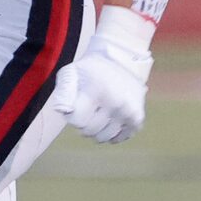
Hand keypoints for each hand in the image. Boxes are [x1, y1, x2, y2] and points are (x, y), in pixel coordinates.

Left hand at [51, 5, 154, 144]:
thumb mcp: (71, 73)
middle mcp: (116, 102)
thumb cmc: (89, 71)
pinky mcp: (137, 118)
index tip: (77, 104)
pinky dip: (112, 133)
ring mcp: (128, 111)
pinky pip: (119, 138)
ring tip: (99, 112)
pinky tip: (110, 119)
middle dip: (84, 122)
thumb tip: (63, 111)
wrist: (121, 62)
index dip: (72, 115)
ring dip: (97, 129)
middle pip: (89, 131)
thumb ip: (63, 92)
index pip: (77, 121)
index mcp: (97, 90)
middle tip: (89, 106)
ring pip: (104, 138)